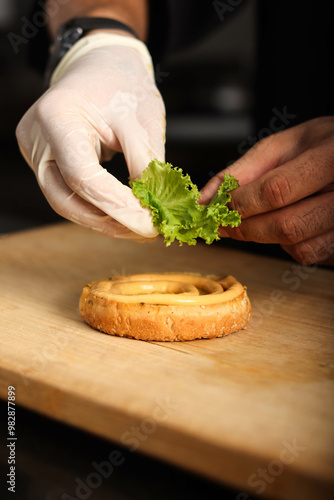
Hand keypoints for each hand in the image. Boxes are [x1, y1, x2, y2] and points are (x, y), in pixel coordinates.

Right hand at [16, 33, 165, 239]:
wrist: (101, 65)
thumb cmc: (121, 82)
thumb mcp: (142, 119)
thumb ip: (145, 165)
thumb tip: (150, 209)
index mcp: (57, 117)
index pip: (82, 176)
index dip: (117, 207)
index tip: (149, 224)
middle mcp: (36, 138)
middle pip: (66, 199)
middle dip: (109, 222)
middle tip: (146, 233)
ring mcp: (35, 151)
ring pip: (65, 202)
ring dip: (103, 220)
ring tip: (138, 227)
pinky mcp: (44, 160)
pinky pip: (68, 192)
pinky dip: (96, 206)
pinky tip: (122, 214)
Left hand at [200, 117, 333, 264]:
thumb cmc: (319, 146)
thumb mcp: (282, 146)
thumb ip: (242, 171)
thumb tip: (204, 200)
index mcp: (331, 157)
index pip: (276, 190)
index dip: (240, 204)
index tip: (216, 208)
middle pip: (287, 226)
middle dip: (246, 228)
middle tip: (225, 223)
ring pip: (299, 246)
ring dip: (269, 236)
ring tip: (267, 214)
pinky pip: (311, 253)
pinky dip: (290, 243)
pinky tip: (291, 220)